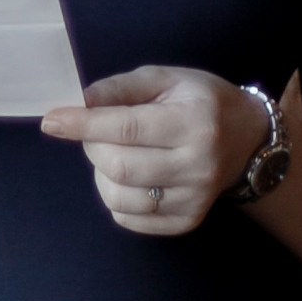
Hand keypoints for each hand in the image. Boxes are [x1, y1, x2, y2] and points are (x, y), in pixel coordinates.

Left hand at [41, 68, 270, 237]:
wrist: (249, 140)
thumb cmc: (201, 102)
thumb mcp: (167, 79)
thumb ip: (121, 88)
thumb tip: (79, 102)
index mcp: (194, 123)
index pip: (127, 128)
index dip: (83, 125)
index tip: (52, 120)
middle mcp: (198, 165)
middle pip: (118, 167)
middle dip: (92, 147)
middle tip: (97, 133)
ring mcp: (194, 199)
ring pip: (119, 197)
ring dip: (100, 175)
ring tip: (115, 154)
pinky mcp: (187, 221)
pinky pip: (128, 219)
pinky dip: (114, 197)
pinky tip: (129, 177)